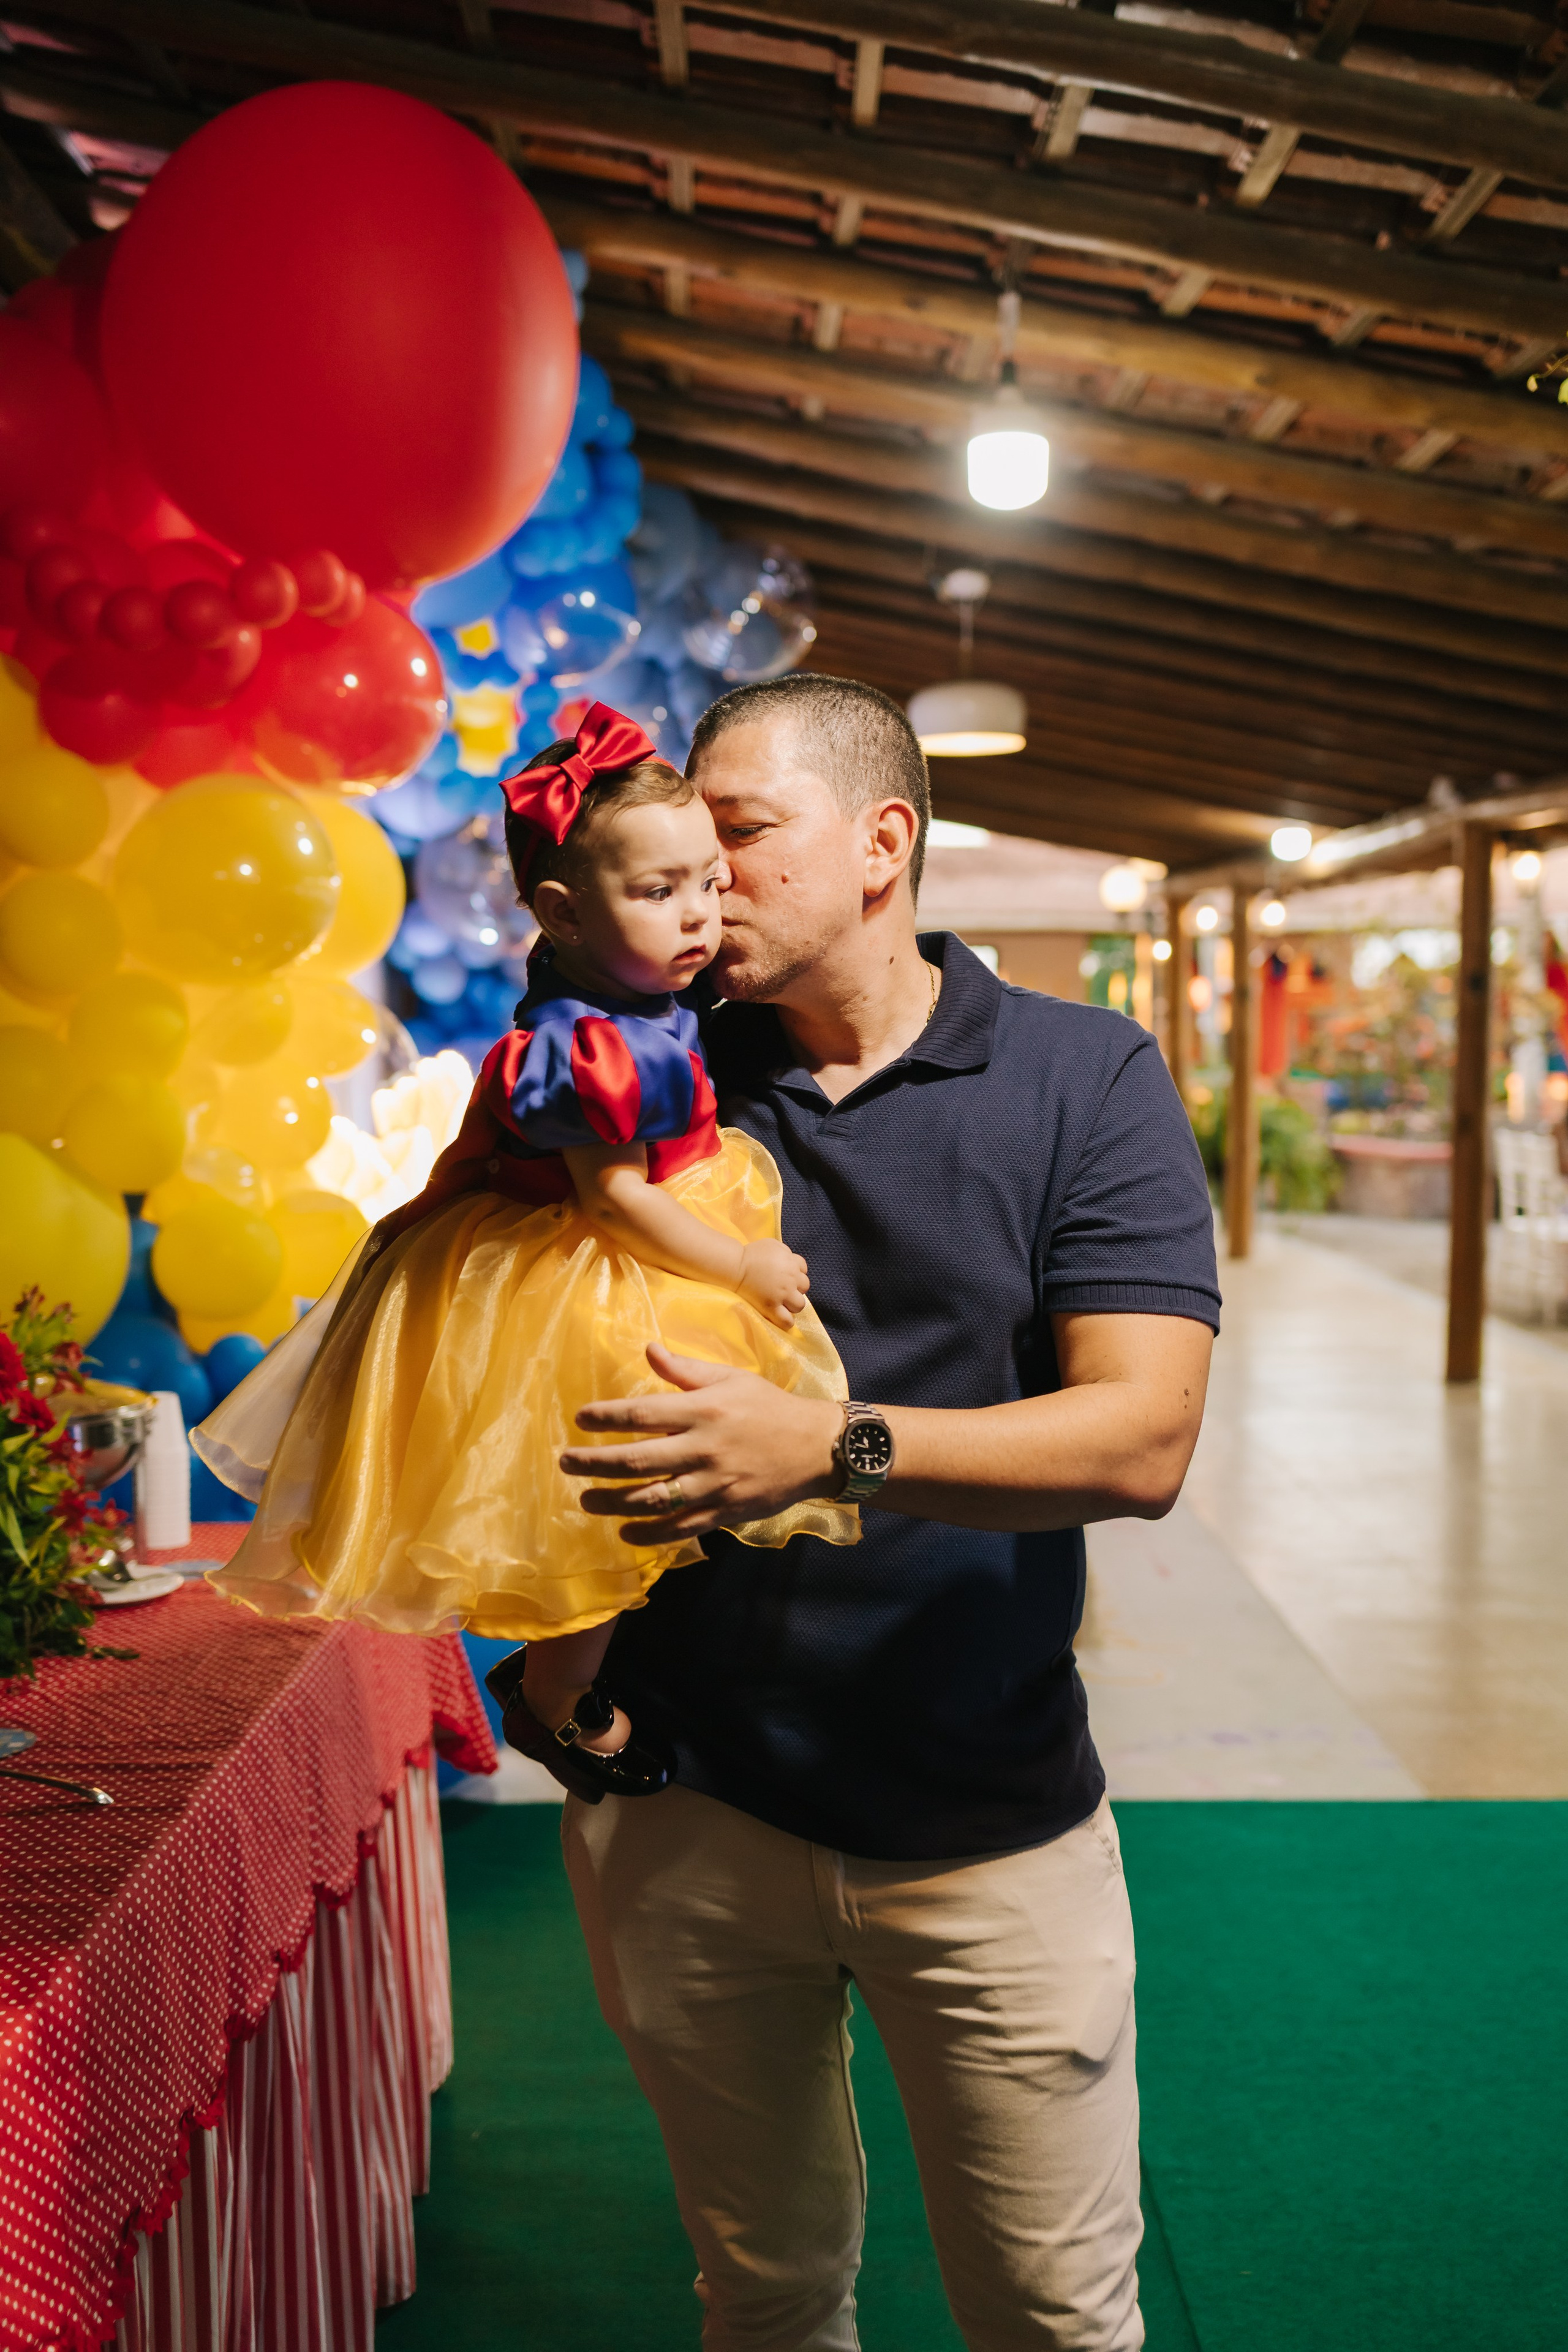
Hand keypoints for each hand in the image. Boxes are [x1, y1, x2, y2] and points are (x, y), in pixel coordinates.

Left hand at [561, 1344, 839, 1543]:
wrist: (817, 1447)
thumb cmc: (769, 1407)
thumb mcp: (730, 1378)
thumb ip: (685, 1369)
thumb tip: (648, 1350)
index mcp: (703, 1410)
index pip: (642, 1414)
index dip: (606, 1417)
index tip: (579, 1418)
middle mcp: (704, 1448)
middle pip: (637, 1459)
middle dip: (595, 1463)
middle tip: (565, 1462)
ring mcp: (714, 1484)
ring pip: (653, 1498)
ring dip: (613, 1501)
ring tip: (585, 1500)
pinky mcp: (724, 1511)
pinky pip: (680, 1528)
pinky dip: (650, 1534)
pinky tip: (624, 1532)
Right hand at [735, 1238, 809, 1328]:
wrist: (735, 1266)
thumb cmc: (751, 1254)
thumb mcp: (773, 1245)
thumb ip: (786, 1252)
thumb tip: (791, 1260)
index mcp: (791, 1263)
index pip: (803, 1269)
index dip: (796, 1272)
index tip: (786, 1275)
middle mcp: (790, 1279)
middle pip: (804, 1287)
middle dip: (796, 1288)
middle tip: (783, 1289)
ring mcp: (782, 1295)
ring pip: (799, 1305)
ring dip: (793, 1304)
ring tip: (783, 1303)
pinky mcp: (771, 1307)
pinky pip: (787, 1321)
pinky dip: (787, 1321)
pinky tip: (780, 1317)